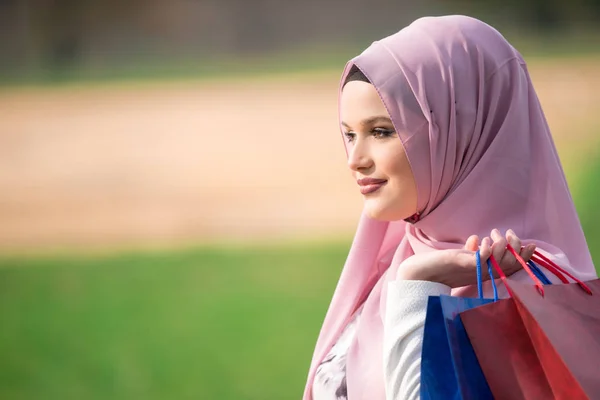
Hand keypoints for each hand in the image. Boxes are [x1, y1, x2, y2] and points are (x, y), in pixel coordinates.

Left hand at [396, 229, 535, 287]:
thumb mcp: (461, 258)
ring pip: (500, 262)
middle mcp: (483, 275)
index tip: (531, 244)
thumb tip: (475, 239)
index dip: (524, 258)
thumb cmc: (440, 266)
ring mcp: (474, 271)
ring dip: (503, 244)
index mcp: (485, 273)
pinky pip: (481, 260)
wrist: (421, 274)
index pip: (512, 268)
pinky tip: (484, 240)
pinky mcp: (462, 265)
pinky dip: (487, 249)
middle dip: (516, 247)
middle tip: (509, 233)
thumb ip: (471, 251)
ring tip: (495, 233)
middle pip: (511, 265)